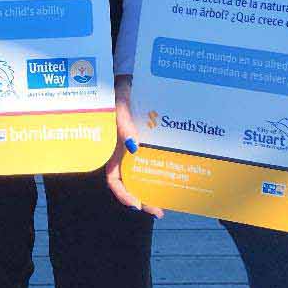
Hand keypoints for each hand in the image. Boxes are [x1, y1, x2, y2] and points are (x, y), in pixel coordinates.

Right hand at [104, 75, 162, 216]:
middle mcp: (124, 152)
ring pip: (145, 173)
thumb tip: (134, 147)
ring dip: (155, 186)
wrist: (127, 78)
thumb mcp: (118, 107)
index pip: (114, 179)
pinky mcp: (149, 138)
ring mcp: (138, 146)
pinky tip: (175, 172)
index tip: (136, 205)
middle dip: (143, 198)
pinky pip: (156, 156)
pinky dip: (163, 166)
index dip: (123, 194)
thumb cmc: (117, 92)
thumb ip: (123, 126)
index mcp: (112, 149)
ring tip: (170, 198)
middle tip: (159, 210)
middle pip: (132, 182)